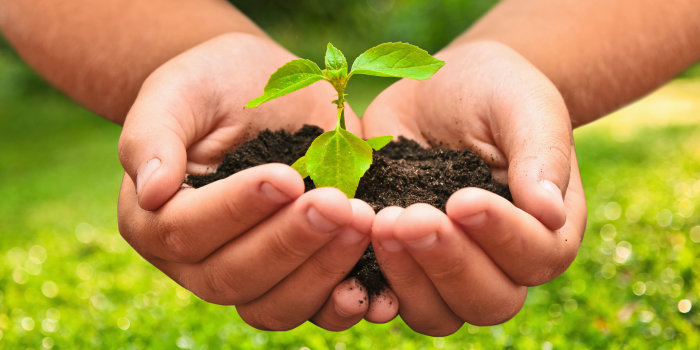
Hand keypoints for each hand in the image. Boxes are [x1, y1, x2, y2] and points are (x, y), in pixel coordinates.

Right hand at [117, 33, 392, 330]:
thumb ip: (152, 136)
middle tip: (335, 204)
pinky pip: (315, 308)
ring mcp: (250, 273)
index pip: (188, 231)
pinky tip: (378, 286)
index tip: (284, 175)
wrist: (262, 90)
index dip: (237, 209)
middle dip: (290, 242)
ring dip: (322, 273)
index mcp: (155, 220)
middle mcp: (198, 261)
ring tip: (361, 223)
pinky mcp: (297, 272)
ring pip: (276, 305)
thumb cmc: (212, 84)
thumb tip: (151, 191)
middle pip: (235, 277)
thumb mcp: (177, 92)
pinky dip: (346, 302)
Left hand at [361, 40, 586, 335]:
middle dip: (448, 263)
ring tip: (381, 223)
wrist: (439, 88)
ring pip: (438, 313)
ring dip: (407, 278)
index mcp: (546, 228)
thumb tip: (549, 213)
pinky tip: (347, 258)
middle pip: (488, 300)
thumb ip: (542, 154)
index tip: (462, 198)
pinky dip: (369, 287)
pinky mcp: (401, 262)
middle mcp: (501, 262)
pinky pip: (388, 298)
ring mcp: (446, 268)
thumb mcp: (524, 105)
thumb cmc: (494, 90)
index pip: (537, 256)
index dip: (501, 236)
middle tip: (410, 217)